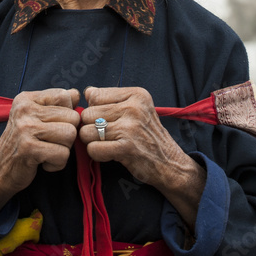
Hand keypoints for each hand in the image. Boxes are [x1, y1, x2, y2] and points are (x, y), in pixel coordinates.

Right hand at [0, 88, 79, 219]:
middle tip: (49, 142)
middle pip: (72, 117)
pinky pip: (63, 154)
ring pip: (70, 135)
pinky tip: (42, 163)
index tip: (51, 125)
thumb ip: (56, 104)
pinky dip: (57, 163)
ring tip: (46, 151)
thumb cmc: (23, 144)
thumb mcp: (35, 118)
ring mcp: (25, 128)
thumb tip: (76, 94)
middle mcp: (25, 110)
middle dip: (67, 135)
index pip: (65, 96)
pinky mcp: (29, 148)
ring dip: (63, 149)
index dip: (67, 114)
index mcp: (26, 99)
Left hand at [79, 86, 205, 229]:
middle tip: (106, 135)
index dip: (94, 109)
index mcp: (136, 94)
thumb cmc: (147, 135)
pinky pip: (92, 149)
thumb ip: (111, 98)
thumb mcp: (137, 108)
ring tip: (108, 144)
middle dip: (90, 127)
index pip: (93, 95)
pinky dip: (96, 154)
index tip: (108, 119)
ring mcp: (130, 128)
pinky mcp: (126, 148)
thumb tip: (85, 93)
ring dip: (92, 142)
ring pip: (86, 132)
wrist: (170, 163)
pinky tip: (110, 154)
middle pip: (87, 114)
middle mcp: (133, 107)